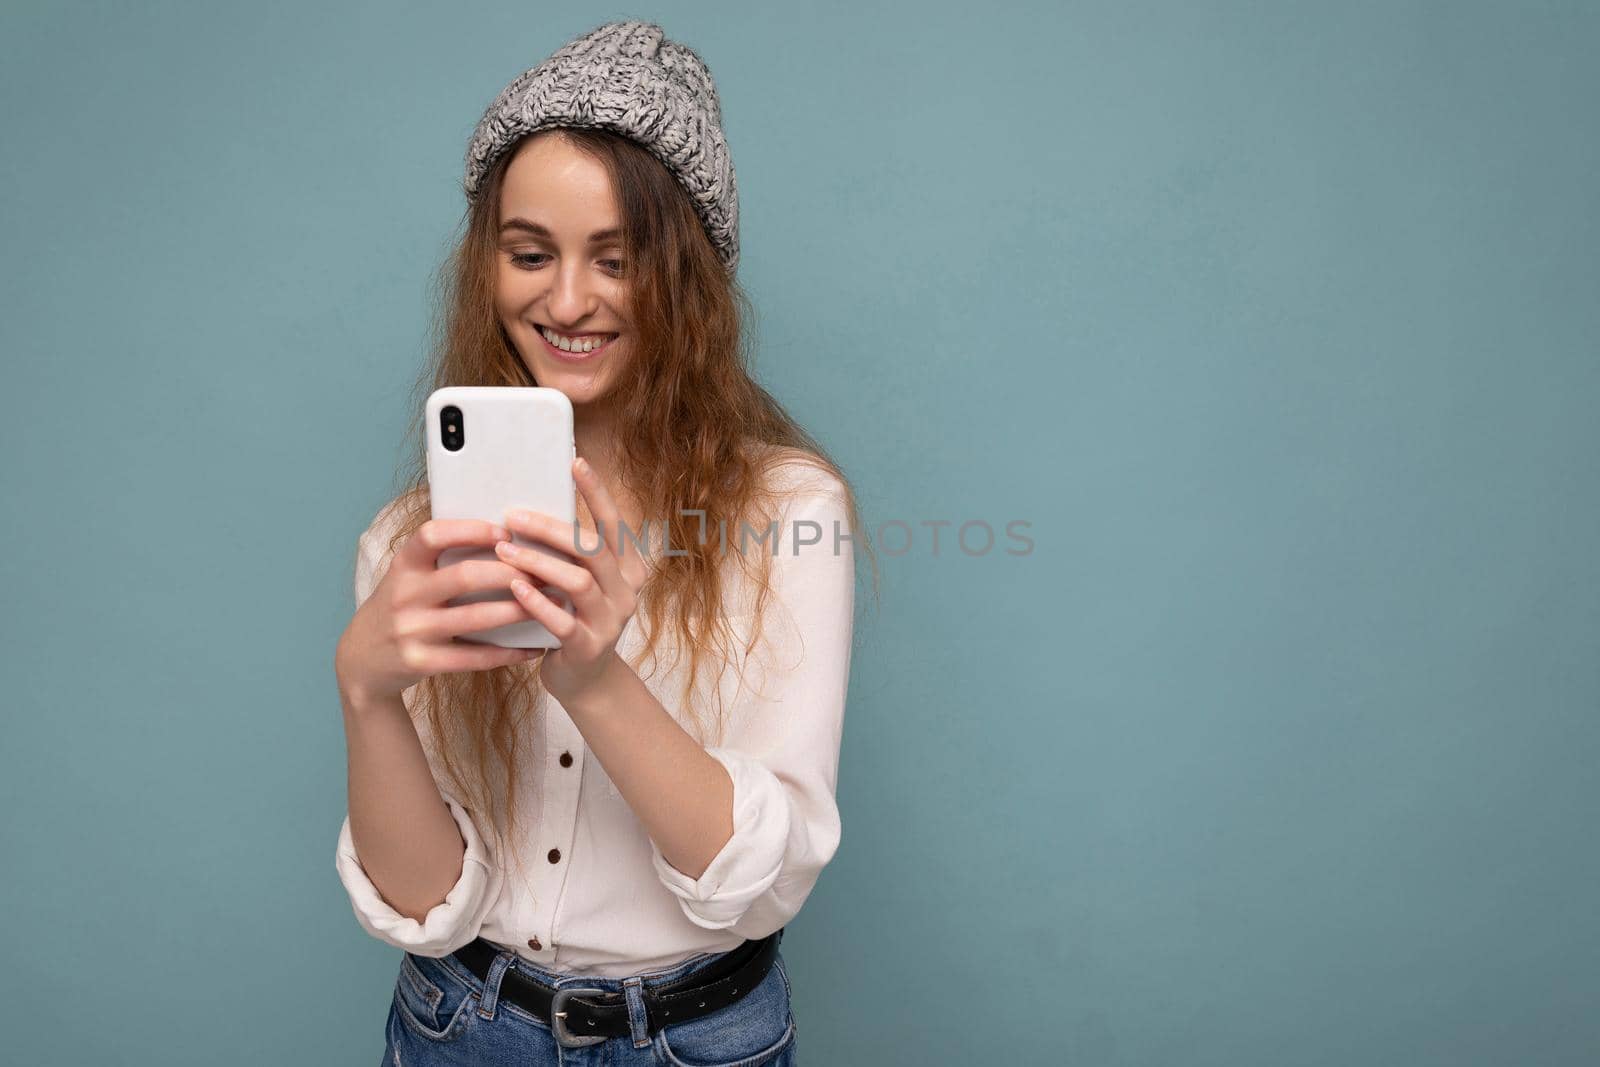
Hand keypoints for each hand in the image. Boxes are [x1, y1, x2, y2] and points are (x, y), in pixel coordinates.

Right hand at [334, 518, 539, 706]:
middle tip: (543, 572)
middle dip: (510, 573)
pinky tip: (534, 649)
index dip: (470, 530)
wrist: (361, 660)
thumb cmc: (400, 607)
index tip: (505, 532)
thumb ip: (440, 558)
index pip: (432, 535)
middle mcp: (404, 596)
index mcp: (403, 566)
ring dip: (518, 610)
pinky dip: (508, 653)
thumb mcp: (407, 577)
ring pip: (475, 618)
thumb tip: (503, 536)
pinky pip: (473, 658)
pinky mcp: (420, 663)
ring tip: (550, 604)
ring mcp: (411, 631)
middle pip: (464, 577)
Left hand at [497, 457, 648, 702]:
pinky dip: (537, 602)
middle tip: (513, 516)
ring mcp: (611, 620)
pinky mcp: (590, 647)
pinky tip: (515, 588)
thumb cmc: (575, 617)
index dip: (596, 491)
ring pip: (578, 581)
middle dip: (551, 528)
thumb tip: (531, 507)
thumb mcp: (581, 580)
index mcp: (628, 567)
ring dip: (538, 562)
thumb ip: (571, 552)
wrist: (585, 678)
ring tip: (504, 551)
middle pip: (592, 549)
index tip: (575, 462)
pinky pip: (563, 621)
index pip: (614, 523)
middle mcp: (627, 590)